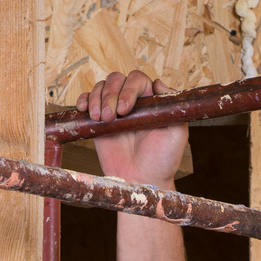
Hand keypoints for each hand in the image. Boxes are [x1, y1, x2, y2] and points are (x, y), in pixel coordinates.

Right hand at [76, 70, 188, 185]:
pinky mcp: (98, 121)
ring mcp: (114, 110)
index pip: (137, 80)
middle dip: (110, 94)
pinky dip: (83, 100)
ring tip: (100, 119)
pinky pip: (87, 100)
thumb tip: (158, 83)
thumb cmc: (162, 161)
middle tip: (111, 116)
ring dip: (97, 98)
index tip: (125, 110)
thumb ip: (173, 108)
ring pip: (101, 87)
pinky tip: (84, 110)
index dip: (129, 89)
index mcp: (150, 101)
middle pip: (116, 79)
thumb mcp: (177, 135)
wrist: (141, 181)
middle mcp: (132, 102)